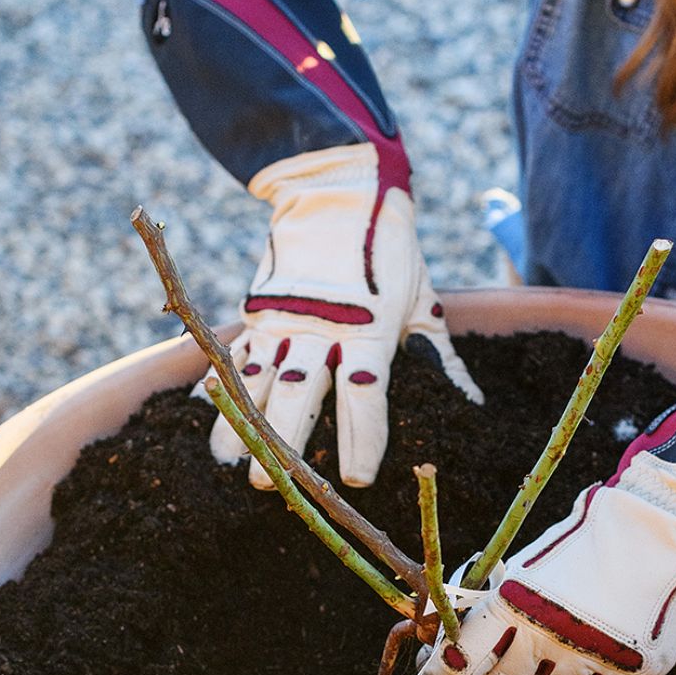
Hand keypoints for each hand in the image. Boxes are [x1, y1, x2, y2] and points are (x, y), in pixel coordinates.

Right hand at [197, 143, 481, 487]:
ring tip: (227, 461)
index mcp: (369, 331)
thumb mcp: (423, 301)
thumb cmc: (390, 251)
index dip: (361, 437)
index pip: (364, 394)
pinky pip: (236, 351)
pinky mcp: (258, 308)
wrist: (339, 189)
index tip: (355, 477)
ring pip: (256, 379)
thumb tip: (470, 405)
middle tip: (271, 484)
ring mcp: (284, 319)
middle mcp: (321, 329)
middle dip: (285, 442)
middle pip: (300, 396)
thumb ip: (441, 357)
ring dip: (240, 421)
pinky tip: (206, 410)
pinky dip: (220, 380)